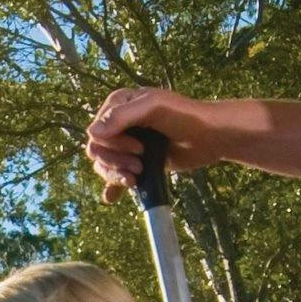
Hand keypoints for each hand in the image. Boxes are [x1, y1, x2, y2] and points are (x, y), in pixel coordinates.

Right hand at [84, 86, 237, 192]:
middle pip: (97, 150)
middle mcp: (118, 123)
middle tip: (140, 165)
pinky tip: (112, 197)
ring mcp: (127, 143)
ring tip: (137, 178)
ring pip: (104, 165)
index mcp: (118, 104)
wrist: (209, 136)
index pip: (96, 132)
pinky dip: (112, 187)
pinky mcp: (137, 160)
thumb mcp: (152, 107)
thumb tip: (91, 133)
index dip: (114, 144)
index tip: (139, 148)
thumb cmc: (184, 116)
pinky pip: (115, 175)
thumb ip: (121, 116)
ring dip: (116, 175)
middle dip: (116, 162)